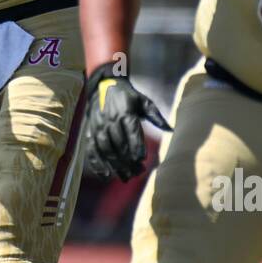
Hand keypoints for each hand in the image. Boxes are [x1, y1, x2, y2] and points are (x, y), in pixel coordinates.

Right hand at [79, 63, 170, 181]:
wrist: (103, 85)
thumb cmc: (127, 96)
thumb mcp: (143, 101)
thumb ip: (156, 116)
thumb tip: (171, 129)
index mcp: (125, 112)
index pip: (131, 130)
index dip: (136, 144)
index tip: (142, 158)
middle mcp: (110, 120)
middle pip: (119, 144)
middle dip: (128, 160)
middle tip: (138, 172)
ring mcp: (98, 127)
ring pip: (105, 149)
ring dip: (115, 164)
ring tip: (125, 176)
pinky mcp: (90, 132)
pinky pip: (91, 149)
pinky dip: (96, 163)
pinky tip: (105, 174)